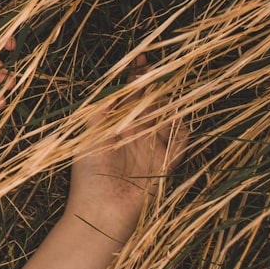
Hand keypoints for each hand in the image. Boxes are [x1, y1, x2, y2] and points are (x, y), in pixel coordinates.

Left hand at [68, 56, 187, 242]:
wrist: (101, 210)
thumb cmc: (88, 174)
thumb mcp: (89, 135)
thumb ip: (101, 109)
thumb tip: (111, 82)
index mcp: (112, 126)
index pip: (128, 95)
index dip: (134, 76)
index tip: (139, 58)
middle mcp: (133, 134)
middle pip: (150, 101)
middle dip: (153, 83)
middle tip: (154, 67)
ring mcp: (151, 146)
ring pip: (167, 115)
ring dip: (167, 102)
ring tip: (161, 91)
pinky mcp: (167, 161)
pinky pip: (181, 138)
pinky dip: (180, 126)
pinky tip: (174, 115)